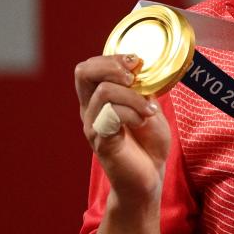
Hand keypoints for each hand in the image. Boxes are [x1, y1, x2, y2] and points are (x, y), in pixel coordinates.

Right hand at [74, 54, 170, 207]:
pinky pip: (112, 115)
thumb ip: (142, 89)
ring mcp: (93, 126)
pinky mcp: (102, 142)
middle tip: (133, 77)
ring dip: (133, 96)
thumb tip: (142, 68)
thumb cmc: (149, 142)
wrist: (150, 176)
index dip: (112, 57)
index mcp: (99, 99)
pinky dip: (132, 113)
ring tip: (148, 111)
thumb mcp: (149, 107)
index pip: (90, 67)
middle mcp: (90, 110)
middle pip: (83, 72)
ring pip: (104, 92)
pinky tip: (142, 121)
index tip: (136, 61)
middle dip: (112, 66)